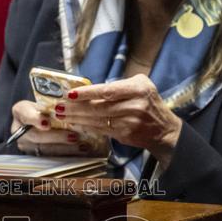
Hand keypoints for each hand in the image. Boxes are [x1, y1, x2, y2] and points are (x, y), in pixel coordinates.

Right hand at [10, 100, 107, 156]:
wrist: (42, 118)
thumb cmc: (47, 107)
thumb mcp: (48, 101)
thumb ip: (55, 104)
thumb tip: (73, 103)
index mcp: (20, 111)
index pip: (25, 114)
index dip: (36, 120)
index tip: (46, 124)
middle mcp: (18, 129)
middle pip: (36, 136)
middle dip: (56, 137)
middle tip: (73, 136)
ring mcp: (25, 144)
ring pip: (44, 149)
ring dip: (64, 148)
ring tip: (80, 145)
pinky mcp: (34, 154)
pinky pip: (50, 156)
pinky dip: (65, 153)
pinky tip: (79, 150)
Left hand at [55, 75, 182, 170]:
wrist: (163, 129)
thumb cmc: (148, 102)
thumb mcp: (141, 85)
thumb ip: (120, 84)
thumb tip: (93, 88)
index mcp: (138, 89)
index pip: (108, 91)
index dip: (87, 93)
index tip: (70, 93)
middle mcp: (134, 106)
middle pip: (99, 107)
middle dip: (76, 107)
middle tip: (58, 105)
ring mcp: (129, 123)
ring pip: (97, 120)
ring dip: (77, 117)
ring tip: (61, 114)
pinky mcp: (124, 135)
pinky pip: (100, 130)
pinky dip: (86, 126)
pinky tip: (74, 123)